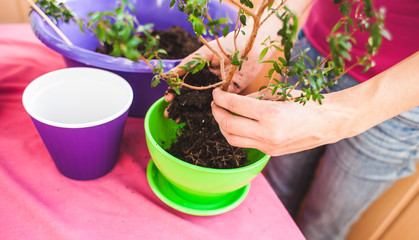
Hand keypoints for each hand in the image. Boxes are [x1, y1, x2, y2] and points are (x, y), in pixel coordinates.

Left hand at [211, 88, 351, 155]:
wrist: (329, 123)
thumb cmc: (307, 102)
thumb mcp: (280, 92)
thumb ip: (255, 98)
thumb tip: (234, 101)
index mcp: (270, 114)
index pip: (234, 105)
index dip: (220, 98)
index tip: (216, 93)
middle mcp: (267, 133)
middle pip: (228, 125)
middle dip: (216, 113)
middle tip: (215, 104)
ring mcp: (268, 146)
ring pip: (233, 139)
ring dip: (223, 126)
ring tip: (222, 114)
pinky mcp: (271, 152)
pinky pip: (245, 144)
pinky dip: (236, 134)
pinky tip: (237, 124)